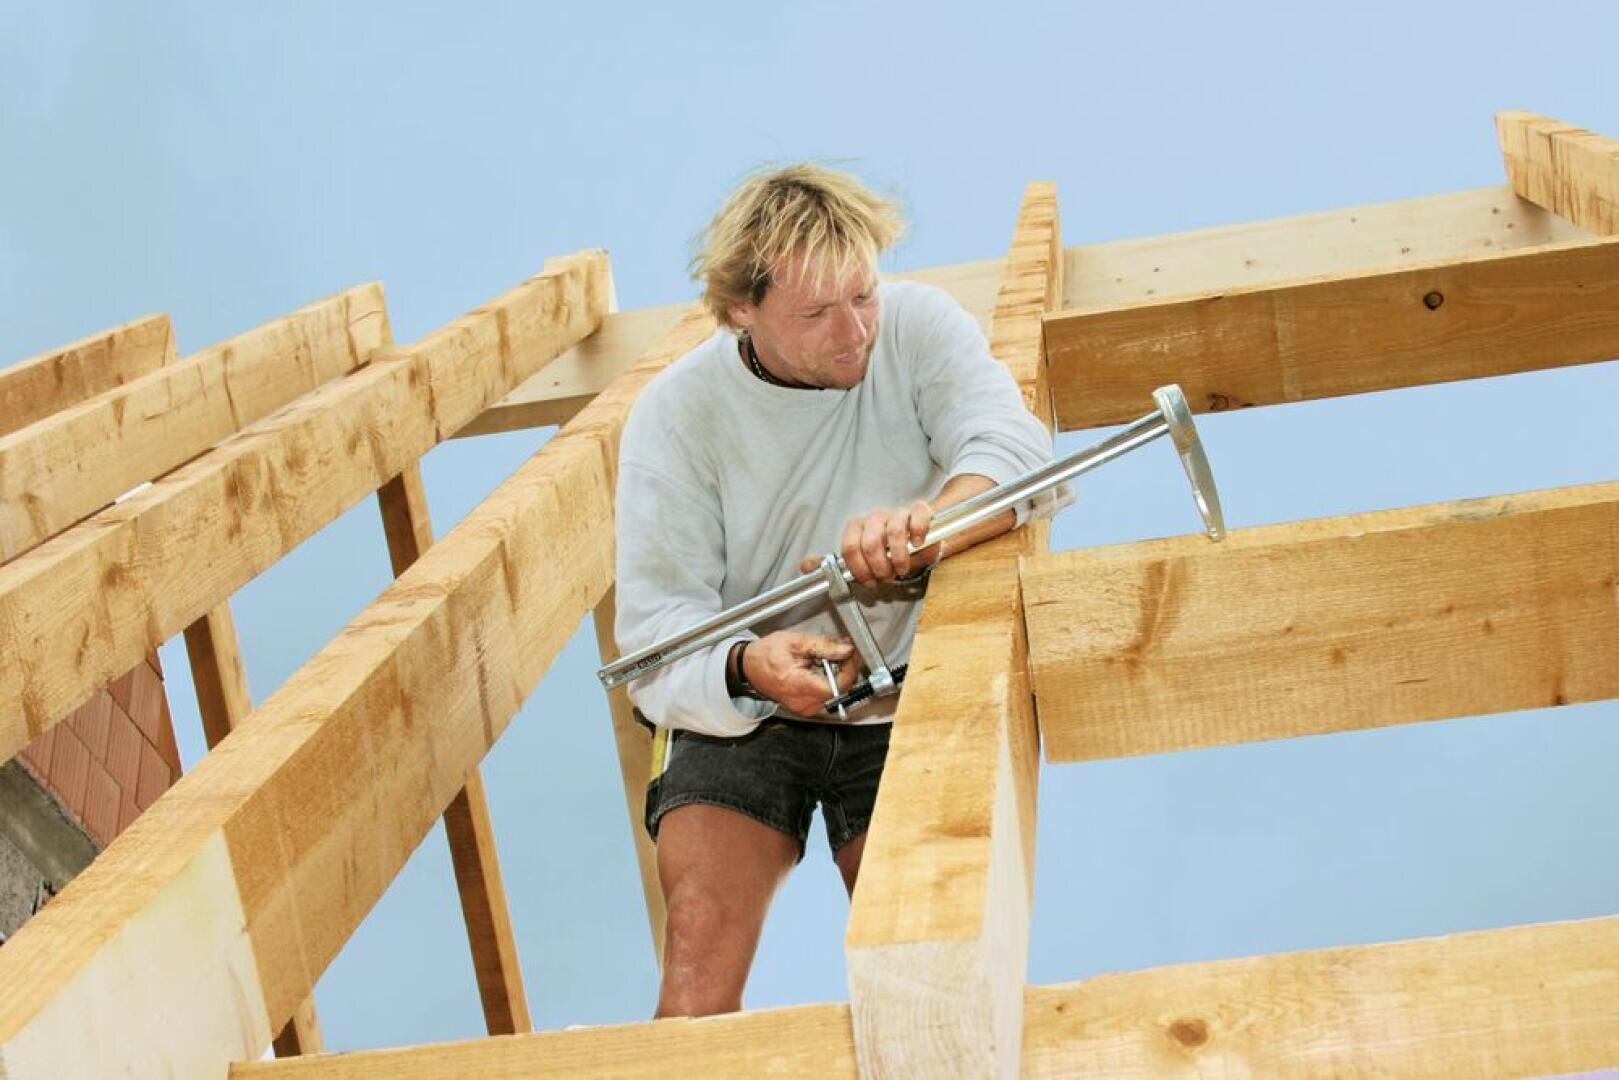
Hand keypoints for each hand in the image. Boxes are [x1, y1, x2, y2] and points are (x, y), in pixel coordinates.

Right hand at [745, 631, 860, 715]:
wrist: (749, 667)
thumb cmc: (765, 655)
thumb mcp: (796, 642)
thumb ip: (825, 646)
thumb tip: (847, 650)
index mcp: (800, 686)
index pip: (839, 685)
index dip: (849, 668)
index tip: (850, 653)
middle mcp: (804, 703)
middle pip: (838, 689)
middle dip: (842, 668)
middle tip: (837, 651)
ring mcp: (804, 708)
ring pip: (833, 693)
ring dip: (834, 675)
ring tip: (821, 660)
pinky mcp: (804, 708)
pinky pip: (824, 696)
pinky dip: (825, 682)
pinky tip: (816, 670)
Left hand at [802, 500, 940, 585]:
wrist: (916, 542)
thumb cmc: (886, 553)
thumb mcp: (860, 561)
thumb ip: (833, 563)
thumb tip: (805, 565)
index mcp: (858, 527)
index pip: (850, 546)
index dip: (859, 568)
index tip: (869, 581)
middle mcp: (875, 517)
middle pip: (871, 541)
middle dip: (878, 566)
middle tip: (886, 578)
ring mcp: (898, 512)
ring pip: (894, 530)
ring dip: (898, 557)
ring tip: (901, 569)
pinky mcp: (919, 510)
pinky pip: (918, 515)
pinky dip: (918, 531)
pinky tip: (918, 544)